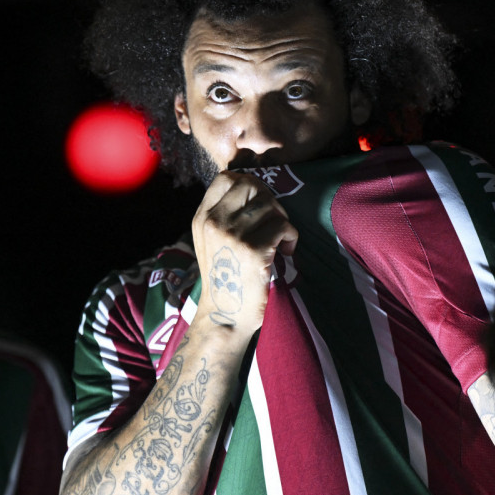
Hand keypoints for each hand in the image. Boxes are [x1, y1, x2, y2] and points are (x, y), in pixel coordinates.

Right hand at [191, 171, 297, 331]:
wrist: (226, 317)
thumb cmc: (226, 278)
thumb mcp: (212, 241)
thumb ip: (225, 214)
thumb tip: (256, 188)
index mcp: (202, 218)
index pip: (227, 178)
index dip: (250, 185)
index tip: (259, 205)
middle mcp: (213, 222)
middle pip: (252, 186)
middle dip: (270, 201)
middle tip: (274, 224)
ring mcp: (232, 235)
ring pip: (270, 205)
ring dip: (282, 222)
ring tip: (280, 242)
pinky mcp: (252, 250)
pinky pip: (283, 226)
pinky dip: (291, 238)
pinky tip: (286, 253)